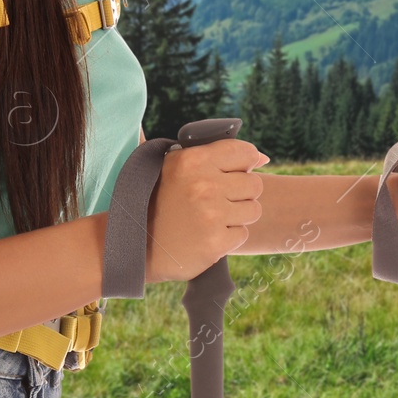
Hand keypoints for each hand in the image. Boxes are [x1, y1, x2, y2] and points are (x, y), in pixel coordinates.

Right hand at [144, 139, 267, 282]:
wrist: (135, 246)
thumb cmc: (158, 202)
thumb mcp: (174, 167)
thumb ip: (214, 157)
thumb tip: (262, 158)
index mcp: (193, 160)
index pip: (245, 152)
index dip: (247, 162)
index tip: (238, 172)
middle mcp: (204, 185)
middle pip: (254, 183)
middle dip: (241, 193)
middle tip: (218, 201)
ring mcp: (211, 215)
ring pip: (253, 210)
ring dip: (238, 216)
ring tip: (213, 218)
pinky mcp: (215, 243)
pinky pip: (242, 234)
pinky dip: (229, 237)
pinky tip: (207, 235)